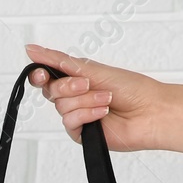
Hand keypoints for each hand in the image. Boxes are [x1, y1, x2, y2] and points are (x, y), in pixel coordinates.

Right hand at [24, 44, 166, 151]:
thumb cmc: (131, 89)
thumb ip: (60, 61)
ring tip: (105, 99)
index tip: (42, 73)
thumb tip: (32, 49)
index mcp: (77, 78)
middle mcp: (75, 96)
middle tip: (88, 84)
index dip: (40, 74)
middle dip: (69, 86)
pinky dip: (87, 114)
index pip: (47, 76)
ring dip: (85, 100)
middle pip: (51, 90)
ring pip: (61, 106)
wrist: (150, 112)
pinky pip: (70, 121)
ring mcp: (77, 115)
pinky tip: (103, 113)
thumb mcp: (93, 69)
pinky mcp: (80, 132)